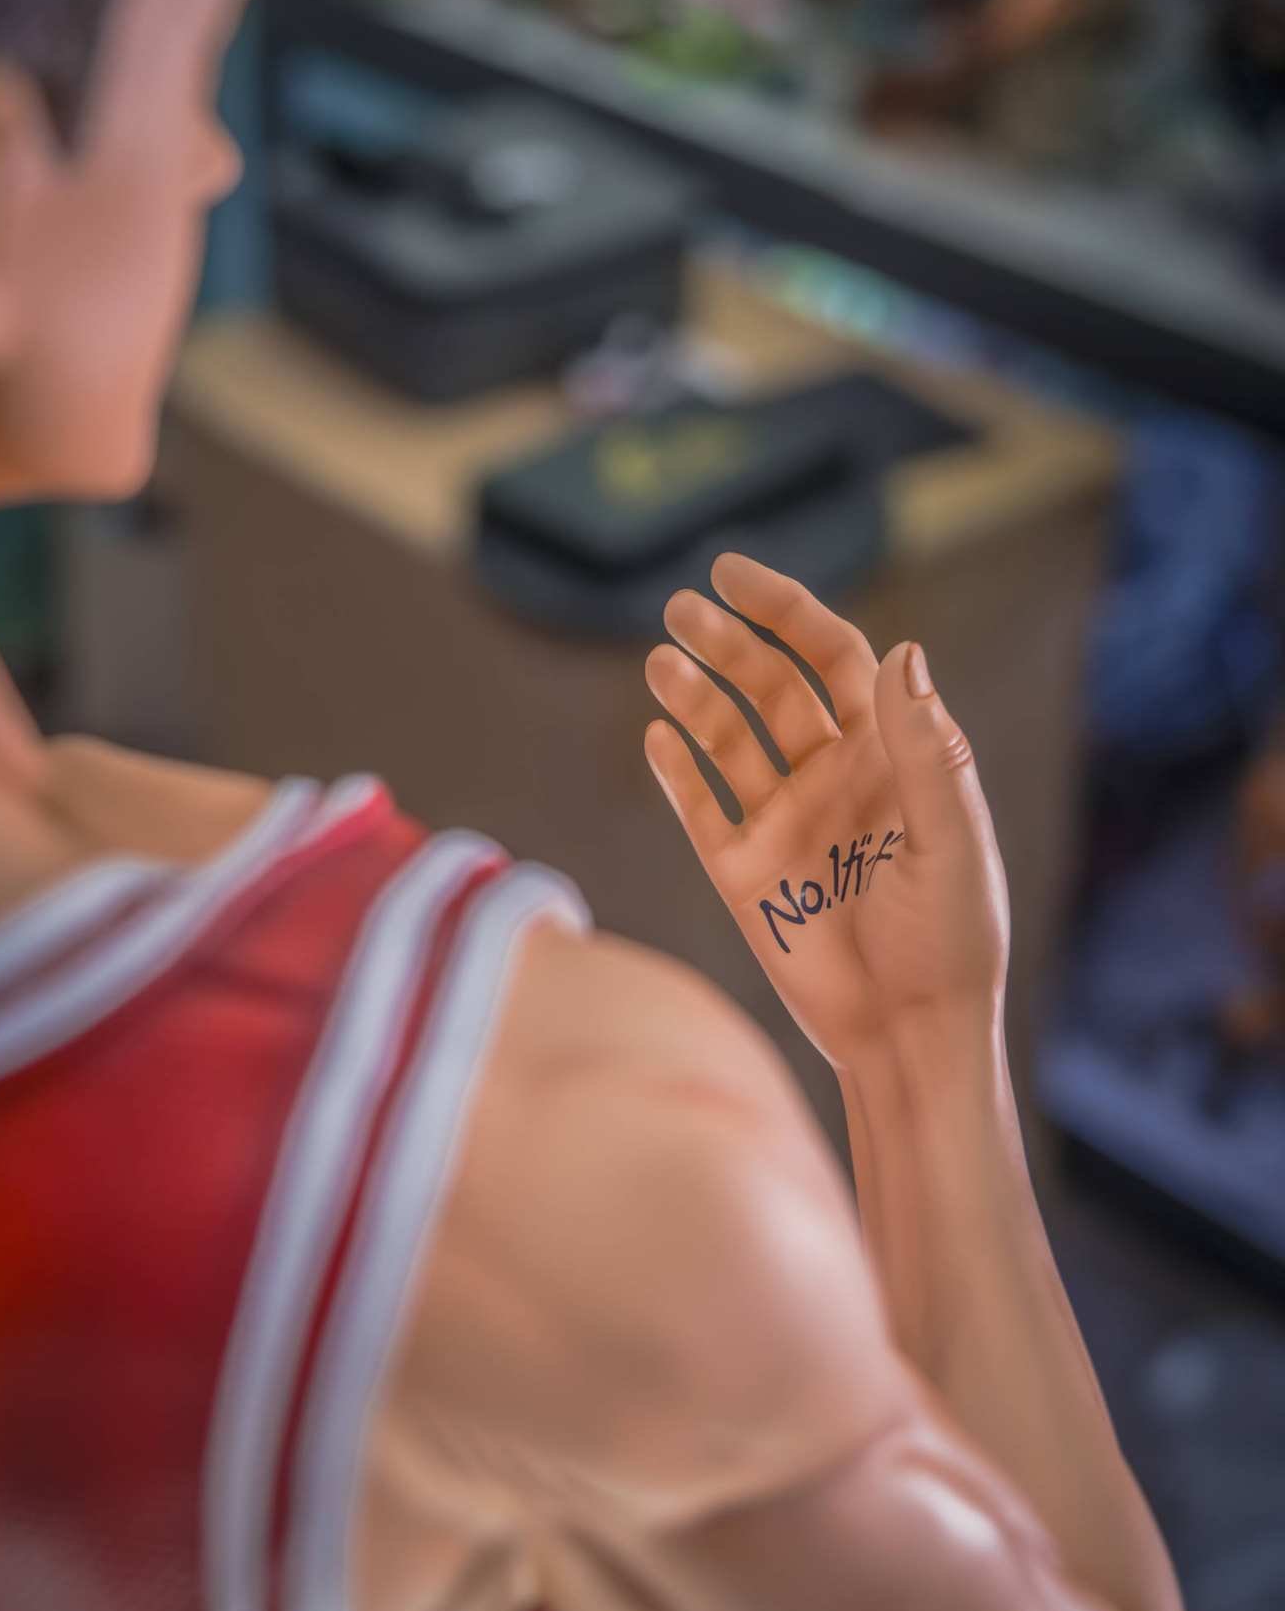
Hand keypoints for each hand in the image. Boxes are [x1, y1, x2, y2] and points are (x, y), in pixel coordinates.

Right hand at [642, 554, 1009, 1067]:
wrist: (908, 1036)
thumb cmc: (952, 942)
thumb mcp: (950, 841)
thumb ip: (925, 751)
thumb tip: (902, 651)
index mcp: (889, 756)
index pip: (831, 658)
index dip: (785, 611)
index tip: (732, 574)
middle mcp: (832, 777)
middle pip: (771, 686)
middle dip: (729, 642)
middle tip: (682, 609)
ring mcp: (783, 822)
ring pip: (728, 738)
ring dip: (696, 696)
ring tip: (662, 663)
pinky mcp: (742, 872)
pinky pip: (700, 806)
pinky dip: (677, 769)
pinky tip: (659, 735)